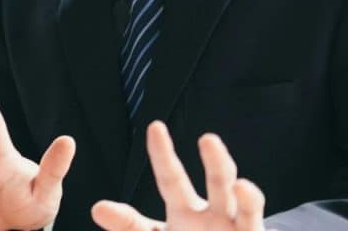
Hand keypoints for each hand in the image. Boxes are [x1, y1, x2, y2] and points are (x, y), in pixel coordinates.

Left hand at [92, 121, 265, 230]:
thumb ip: (128, 224)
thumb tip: (97, 207)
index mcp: (184, 209)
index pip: (171, 177)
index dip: (163, 153)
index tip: (155, 126)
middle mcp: (212, 213)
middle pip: (216, 181)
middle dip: (216, 160)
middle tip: (208, 139)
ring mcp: (233, 225)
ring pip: (238, 200)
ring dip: (241, 190)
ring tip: (238, 181)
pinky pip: (251, 220)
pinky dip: (248, 203)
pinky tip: (245, 189)